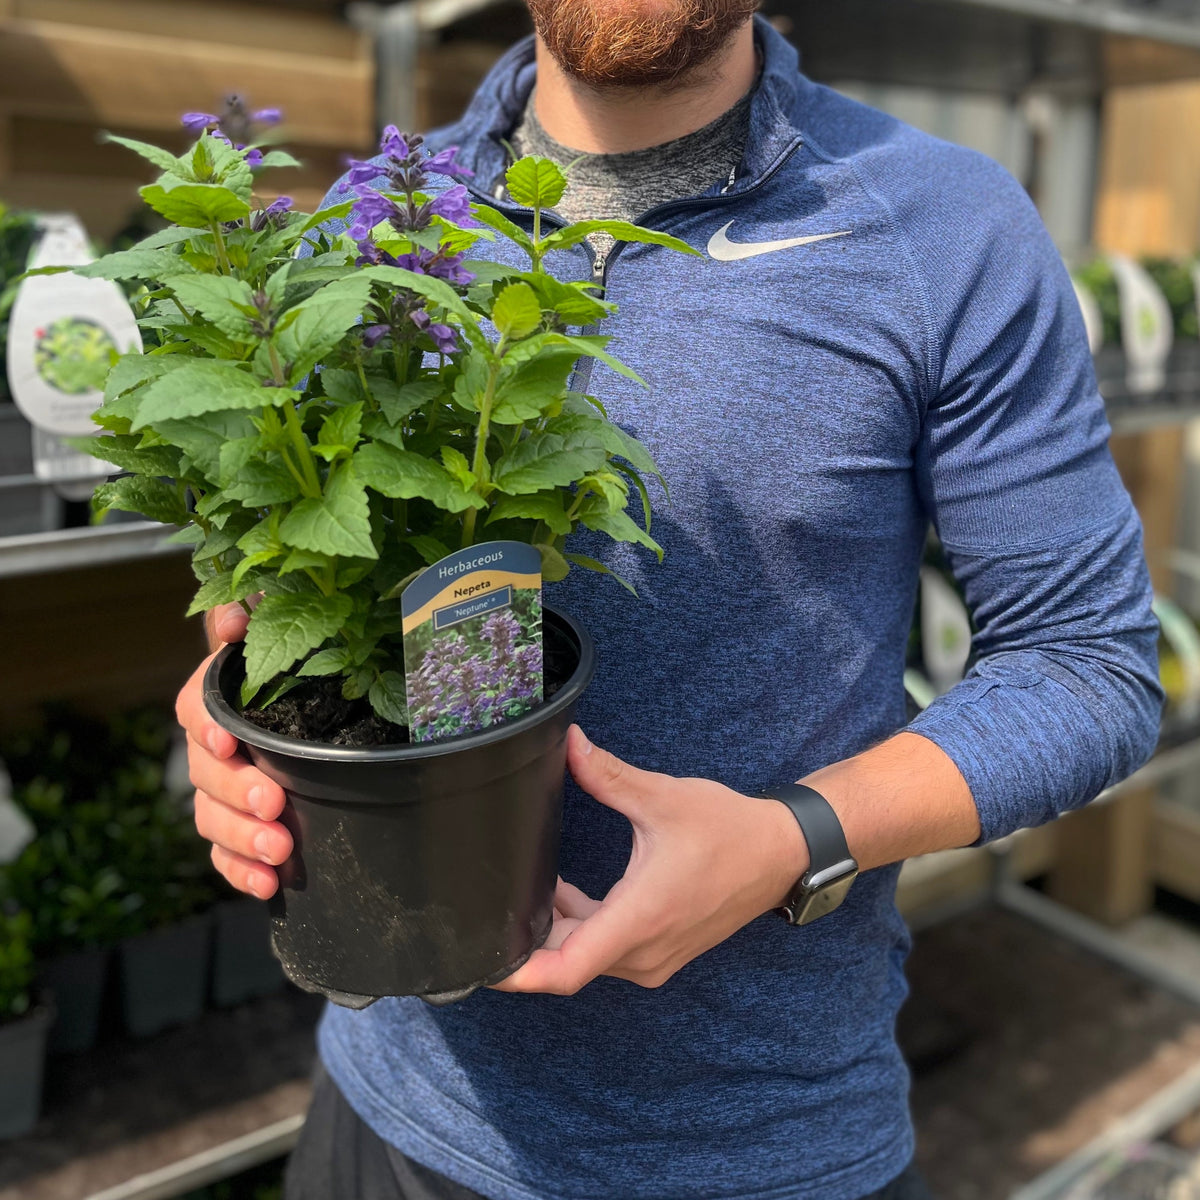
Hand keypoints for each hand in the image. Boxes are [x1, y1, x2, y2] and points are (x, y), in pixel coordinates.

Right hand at [175, 602, 291, 898]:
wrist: (316, 710)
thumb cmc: (296, 665)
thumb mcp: (282, 632)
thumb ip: (256, 614)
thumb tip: (233, 618)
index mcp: (216, 701)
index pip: (196, 711)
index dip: (207, 726)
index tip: (228, 740)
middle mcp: (211, 748)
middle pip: (206, 774)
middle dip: (237, 791)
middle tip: (273, 803)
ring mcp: (222, 793)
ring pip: (214, 819)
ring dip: (243, 839)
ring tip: (280, 850)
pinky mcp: (239, 830)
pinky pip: (227, 858)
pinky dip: (241, 873)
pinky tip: (267, 885)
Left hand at [494, 726, 807, 995]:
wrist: (778, 854)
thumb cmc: (727, 829)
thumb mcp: (662, 797)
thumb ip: (607, 775)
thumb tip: (568, 743)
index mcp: (640, 918)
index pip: (567, 969)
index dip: (520, 973)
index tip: (483, 963)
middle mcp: (644, 951)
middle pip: (567, 961)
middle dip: (528, 939)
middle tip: (491, 905)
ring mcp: (653, 958)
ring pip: (585, 957)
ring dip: (555, 930)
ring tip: (527, 890)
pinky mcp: (659, 953)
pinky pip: (605, 952)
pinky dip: (580, 929)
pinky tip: (563, 894)